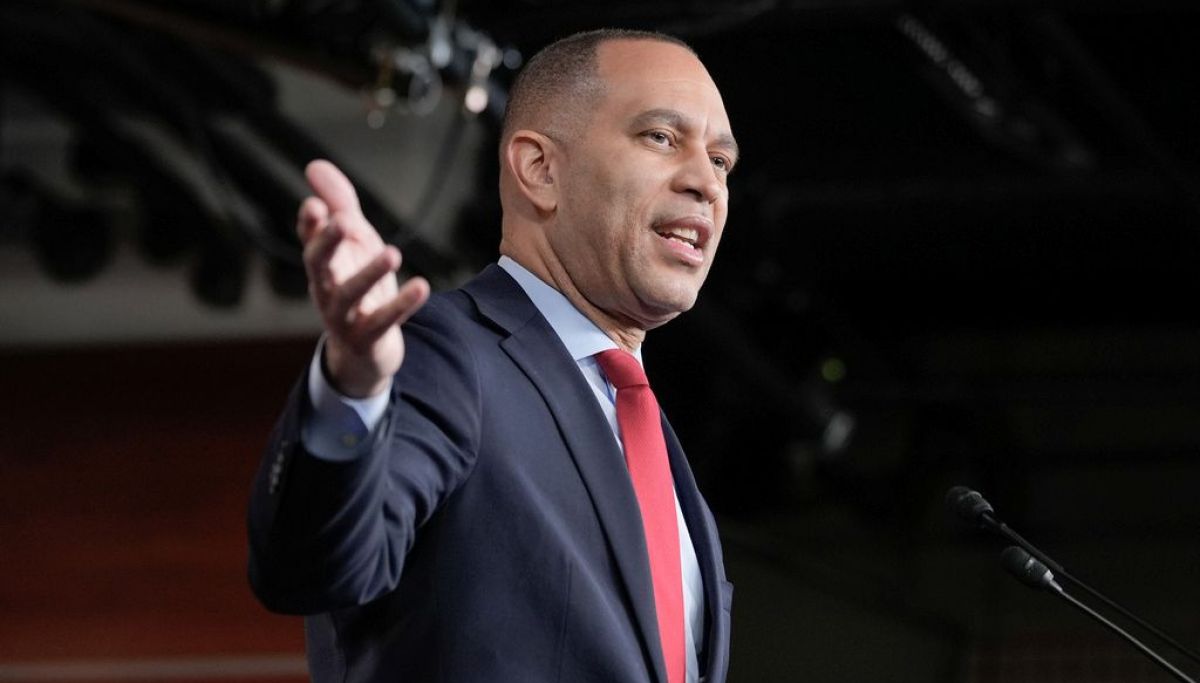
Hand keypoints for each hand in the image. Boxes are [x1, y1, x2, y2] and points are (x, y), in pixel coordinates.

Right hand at [298, 160, 429, 397]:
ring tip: (392, 253)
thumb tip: (314, 165)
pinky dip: (402, 304)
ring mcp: (343, 316)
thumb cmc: (358, 286)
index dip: (310, 224)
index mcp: (322, 263)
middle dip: (326, 244)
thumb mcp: (353, 242)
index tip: (315, 205)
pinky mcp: (367, 337)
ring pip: (349, 295)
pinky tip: (422, 286)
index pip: (309, 240)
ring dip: (369, 273)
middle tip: (342, 222)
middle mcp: (325, 288)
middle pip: (317, 265)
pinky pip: (384, 321)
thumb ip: (339, 204)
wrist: (364, 351)